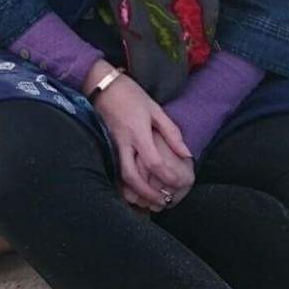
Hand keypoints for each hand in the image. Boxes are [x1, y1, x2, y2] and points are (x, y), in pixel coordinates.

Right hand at [84, 62, 191, 211]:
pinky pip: (113, 172)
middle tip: (163, 203)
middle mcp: (123, 143)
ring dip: (135, 194)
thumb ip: (171, 132)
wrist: (102, 85)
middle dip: (148, 194)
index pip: (154, 162)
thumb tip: (186, 154)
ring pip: (120, 178)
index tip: (179, 184)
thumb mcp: (155, 109)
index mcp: (138, 132)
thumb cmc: (130, 95)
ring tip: (151, 202)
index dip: (167, 177)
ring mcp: (111, 147)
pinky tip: (134, 193)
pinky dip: (123, 186)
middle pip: (132, 177)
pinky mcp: (104, 147)